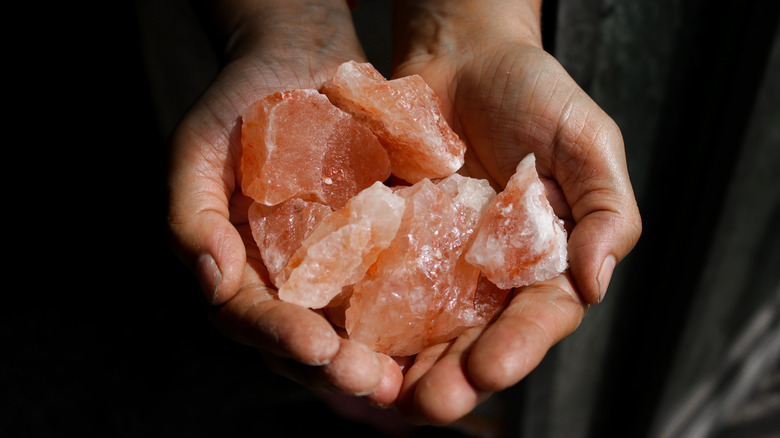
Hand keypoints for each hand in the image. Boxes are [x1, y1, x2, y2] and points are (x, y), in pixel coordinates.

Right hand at [166, 0, 401, 405]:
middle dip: (333, 367)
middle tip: (373, 381)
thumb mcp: (198, 150)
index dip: (279, 336)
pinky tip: (435, 330)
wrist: (301, 60)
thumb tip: (211, 285)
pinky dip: (406, 316)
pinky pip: (386, 289)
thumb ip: (191, 218)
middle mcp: (279, 279)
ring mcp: (326, 270)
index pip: (248, 317)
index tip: (318, 348)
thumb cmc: (240, 100)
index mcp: (233, 267)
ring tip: (404, 376)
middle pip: (300, 340)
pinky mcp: (370, 250)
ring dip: (373, 358)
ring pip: (346, 330)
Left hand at [387, 0, 641, 423]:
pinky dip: (359, 309)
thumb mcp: (587, 142)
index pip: (537, 317)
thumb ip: (605, 210)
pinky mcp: (388, 241)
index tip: (490, 369)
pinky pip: (373, 279)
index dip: (517, 346)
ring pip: (420, 326)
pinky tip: (341, 333)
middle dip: (453, 375)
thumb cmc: (535, 95)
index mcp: (543, 263)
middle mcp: (488, 276)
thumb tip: (596, 281)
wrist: (462, 55)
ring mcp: (435, 263)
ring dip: (401, 362)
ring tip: (381, 388)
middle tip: (428, 402)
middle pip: (474, 338)